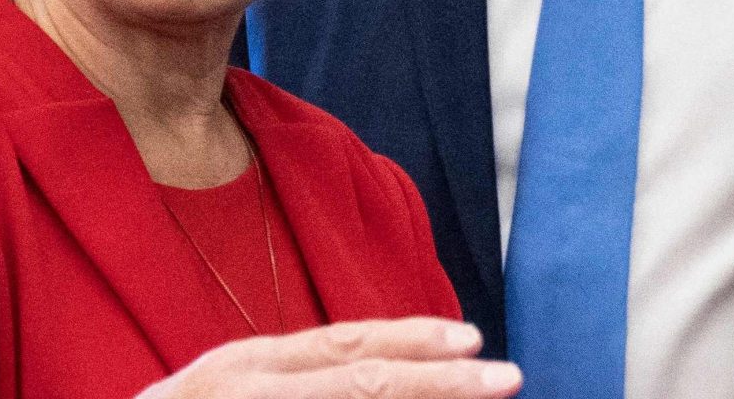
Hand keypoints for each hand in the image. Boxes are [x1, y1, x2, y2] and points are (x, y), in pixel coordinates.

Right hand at [137, 318, 521, 398]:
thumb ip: (286, 378)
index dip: (413, 339)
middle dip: (442, 380)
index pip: (345, 343)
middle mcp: (253, 389)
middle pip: (365, 382)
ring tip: (484, 398)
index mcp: (247, 365)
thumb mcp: (225, 389)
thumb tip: (365, 371)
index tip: (470, 339)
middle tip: (508, 377)